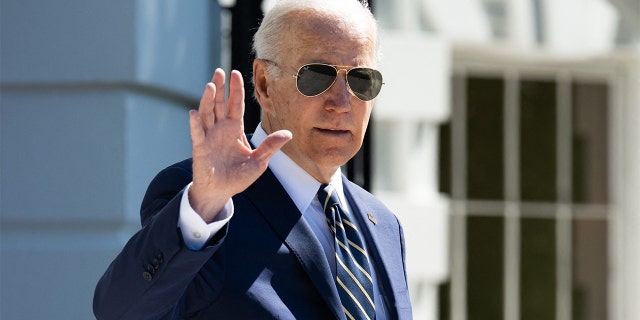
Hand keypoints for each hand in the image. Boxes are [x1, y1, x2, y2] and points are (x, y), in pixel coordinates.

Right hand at [188, 69, 291, 221]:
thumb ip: (270, 146)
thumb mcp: (259, 161)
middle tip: (219, 71)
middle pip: (219, 104)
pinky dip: (195, 124)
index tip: (235, 73)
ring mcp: (209, 137)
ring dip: (208, 100)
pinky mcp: (200, 148)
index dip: (235, 89)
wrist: (221, 192)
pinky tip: (194, 113)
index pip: (235, 105)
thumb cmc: (238, 177)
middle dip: (220, 87)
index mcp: (234, 129)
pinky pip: (197, 134)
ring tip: (211, 85)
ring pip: (207, 114)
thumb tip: (288, 133)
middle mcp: (220, 129)